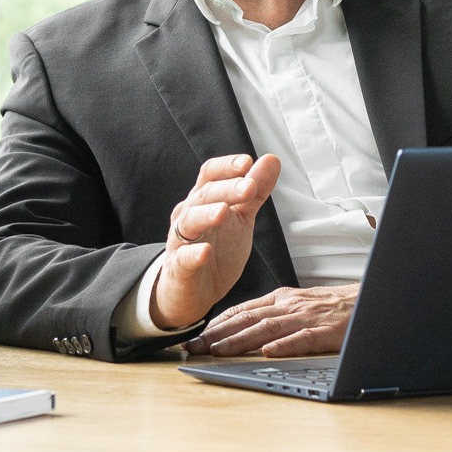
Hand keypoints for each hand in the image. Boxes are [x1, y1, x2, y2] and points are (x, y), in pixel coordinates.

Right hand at [149, 153, 281, 331]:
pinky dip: (193, 254)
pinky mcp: (179, 268)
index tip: (247, 162)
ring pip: (189, 222)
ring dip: (206, 214)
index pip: (210, 174)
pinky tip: (206, 252)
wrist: (193, 292)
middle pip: (204, 195)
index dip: (226, 166)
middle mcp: (189, 215)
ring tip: (223, 211)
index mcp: (203, 200)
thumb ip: (255, 191)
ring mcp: (181, 241)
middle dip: (227, 189)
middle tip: (248, 187)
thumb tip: (272, 159)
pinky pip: (183, 258)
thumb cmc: (217, 249)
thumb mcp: (241, 218)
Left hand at [196, 285, 356, 358]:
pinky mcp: (328, 331)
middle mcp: (291, 305)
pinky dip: (284, 345)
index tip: (195, 338)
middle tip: (192, 348)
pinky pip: (303, 338)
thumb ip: (279, 316)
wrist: (376, 297)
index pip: (242, 311)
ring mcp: (308, 317)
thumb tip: (252, 335)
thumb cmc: (339, 306)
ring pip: (267, 328)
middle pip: (247, 319)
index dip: (217, 325)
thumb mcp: (303, 305)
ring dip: (239, 340)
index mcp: (284, 299)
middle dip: (217, 334)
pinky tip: (267, 353)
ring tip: (217, 351)